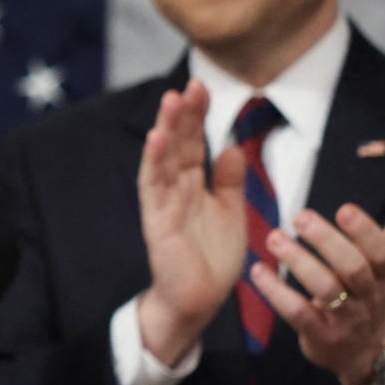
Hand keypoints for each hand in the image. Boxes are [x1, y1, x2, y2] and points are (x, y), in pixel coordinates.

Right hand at [136, 80, 251, 364]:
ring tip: (170, 100)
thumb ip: (228, 182)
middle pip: (178, 144)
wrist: (199, 300)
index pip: (194, 142)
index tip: (202, 86)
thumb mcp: (230, 213)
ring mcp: (164, 203)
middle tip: (190, 84)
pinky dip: (154, 163)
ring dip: (166, 129)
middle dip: (183, 114)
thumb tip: (230, 147)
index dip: (198, 115)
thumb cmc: (211, 259)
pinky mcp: (157, 222)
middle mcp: (176, 188)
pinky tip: (155, 140)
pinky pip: (154, 188)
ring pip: (164, 159)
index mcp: (194, 185)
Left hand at [250, 200, 384, 384]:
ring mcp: (346, 319)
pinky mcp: (321, 336)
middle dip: (328, 241)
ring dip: (298, 262)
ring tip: (274, 238)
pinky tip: (258, 272)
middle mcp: (369, 297)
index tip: (344, 209)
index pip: (381, 252)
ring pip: (325, 289)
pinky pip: (298, 313)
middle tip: (301, 216)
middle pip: (353, 268)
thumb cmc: (372, 297)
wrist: (369, 354)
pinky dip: (276, 293)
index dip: (365, 232)